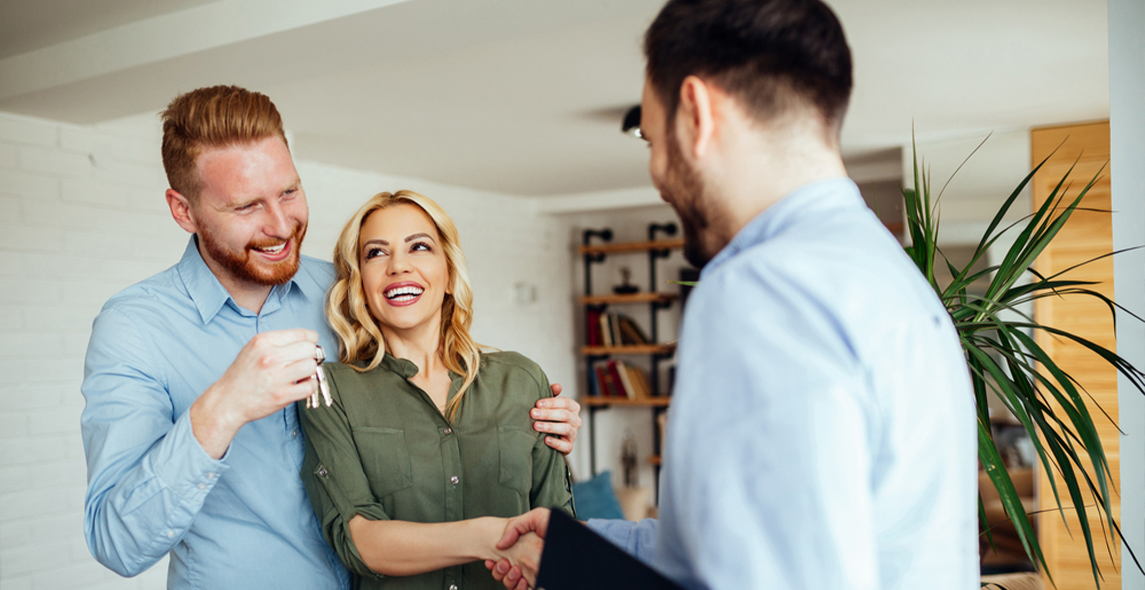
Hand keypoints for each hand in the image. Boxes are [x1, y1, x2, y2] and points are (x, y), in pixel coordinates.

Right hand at [191, 329, 319, 457]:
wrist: (227, 401)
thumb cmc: (243, 374)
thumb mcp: (254, 348)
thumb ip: (279, 342)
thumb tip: (310, 341)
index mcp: (263, 341)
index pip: (303, 334)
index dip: (310, 342)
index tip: (306, 349)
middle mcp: (269, 356)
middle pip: (310, 349)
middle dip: (310, 356)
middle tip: (302, 363)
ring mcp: (275, 376)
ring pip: (311, 366)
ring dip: (310, 372)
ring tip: (300, 375)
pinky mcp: (281, 395)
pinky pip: (310, 386)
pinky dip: (309, 386)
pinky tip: (299, 386)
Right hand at [485, 510, 549, 589]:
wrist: (572, 534)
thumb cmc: (555, 524)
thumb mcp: (534, 518)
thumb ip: (514, 528)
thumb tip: (500, 545)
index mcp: (525, 551)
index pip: (505, 564)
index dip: (496, 565)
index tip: (491, 562)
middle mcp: (529, 564)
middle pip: (507, 577)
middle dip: (500, 573)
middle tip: (504, 565)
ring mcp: (535, 574)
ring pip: (514, 585)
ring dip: (509, 580)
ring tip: (514, 571)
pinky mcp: (540, 580)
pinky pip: (527, 589)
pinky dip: (520, 588)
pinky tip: (522, 580)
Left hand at [533, 383, 581, 454]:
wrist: (547, 436)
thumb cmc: (549, 416)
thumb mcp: (549, 404)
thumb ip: (552, 394)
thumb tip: (558, 386)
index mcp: (573, 408)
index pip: (565, 402)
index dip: (551, 402)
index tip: (537, 403)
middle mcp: (576, 420)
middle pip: (565, 415)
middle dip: (547, 414)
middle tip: (533, 414)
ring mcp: (573, 434)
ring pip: (565, 429)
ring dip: (549, 426)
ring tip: (536, 426)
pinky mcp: (569, 446)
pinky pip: (565, 446)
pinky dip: (555, 443)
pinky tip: (545, 440)